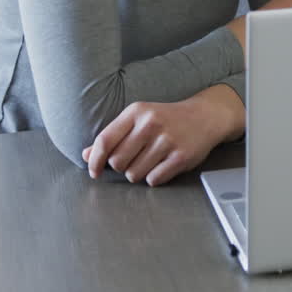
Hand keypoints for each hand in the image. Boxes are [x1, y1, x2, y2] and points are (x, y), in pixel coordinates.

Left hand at [81, 85, 241, 185]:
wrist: (205, 116)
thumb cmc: (167, 119)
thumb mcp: (138, 119)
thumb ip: (113, 136)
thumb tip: (86, 155)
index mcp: (136, 112)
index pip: (105, 140)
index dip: (95, 160)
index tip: (94, 171)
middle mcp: (151, 124)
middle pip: (117, 162)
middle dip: (121, 167)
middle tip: (133, 160)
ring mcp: (167, 140)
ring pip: (134, 174)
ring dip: (138, 173)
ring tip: (150, 161)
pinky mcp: (180, 157)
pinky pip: (153, 179)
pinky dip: (154, 177)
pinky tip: (162, 165)